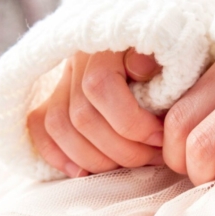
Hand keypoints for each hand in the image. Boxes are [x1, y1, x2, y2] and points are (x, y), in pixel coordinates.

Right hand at [27, 49, 164, 177]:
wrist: (158, 45)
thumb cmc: (172, 58)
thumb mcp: (176, 51)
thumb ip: (163, 57)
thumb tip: (141, 67)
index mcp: (107, 43)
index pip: (100, 86)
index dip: (131, 122)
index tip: (160, 139)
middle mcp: (76, 58)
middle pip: (81, 116)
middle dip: (121, 149)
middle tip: (153, 157)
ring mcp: (60, 79)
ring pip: (58, 127)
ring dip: (96, 159)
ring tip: (131, 164)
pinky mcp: (50, 97)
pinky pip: (38, 128)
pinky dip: (58, 155)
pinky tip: (86, 171)